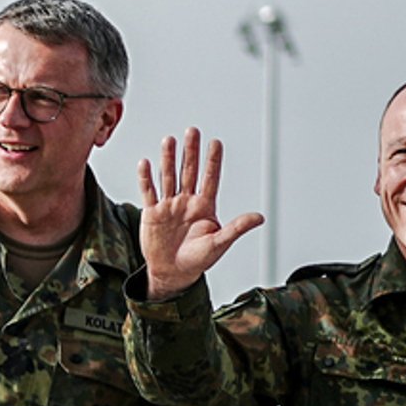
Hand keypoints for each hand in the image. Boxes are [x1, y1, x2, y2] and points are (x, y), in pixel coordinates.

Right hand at [136, 128, 263, 299]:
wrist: (172, 273)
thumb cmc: (197, 259)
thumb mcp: (220, 243)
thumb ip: (237, 228)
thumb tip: (259, 217)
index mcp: (205, 207)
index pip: (210, 179)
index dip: (213, 161)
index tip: (216, 143)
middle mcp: (187, 201)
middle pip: (189, 172)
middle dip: (191, 152)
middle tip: (192, 132)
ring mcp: (169, 205)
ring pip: (168, 177)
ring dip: (168, 159)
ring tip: (169, 140)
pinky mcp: (152, 212)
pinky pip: (149, 192)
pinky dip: (146, 178)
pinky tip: (146, 163)